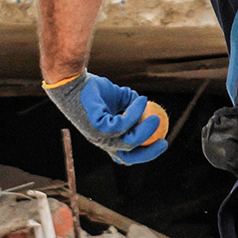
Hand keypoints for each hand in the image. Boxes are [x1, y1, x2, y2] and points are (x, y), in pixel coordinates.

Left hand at [44, 71, 169, 164]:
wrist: (74, 81)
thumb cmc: (93, 90)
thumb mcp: (117, 100)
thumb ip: (132, 107)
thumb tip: (150, 109)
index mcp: (105, 138)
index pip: (125, 154)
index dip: (144, 152)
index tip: (160, 141)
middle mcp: (101, 140)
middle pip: (128, 157)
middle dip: (149, 153)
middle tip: (164, 141)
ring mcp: (99, 135)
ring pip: (129, 142)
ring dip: (146, 130)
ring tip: (156, 117)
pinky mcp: (98, 125)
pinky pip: (123, 123)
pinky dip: (135, 112)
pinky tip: (141, 101)